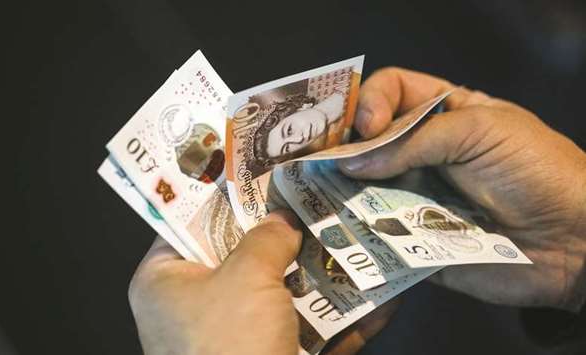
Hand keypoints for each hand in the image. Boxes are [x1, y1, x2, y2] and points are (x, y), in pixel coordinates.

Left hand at [128, 210, 399, 354]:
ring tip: (351, 230)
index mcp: (166, 278)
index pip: (191, 219)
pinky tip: (373, 291)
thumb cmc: (229, 346)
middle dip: (282, 228)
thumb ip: (265, 238)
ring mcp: (235, 334)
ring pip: (279, 288)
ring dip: (317, 268)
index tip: (262, 165)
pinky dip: (335, 314)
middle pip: (241, 251)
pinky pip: (303, 326)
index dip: (227, 191)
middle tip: (314, 192)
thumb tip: (284, 220)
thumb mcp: (244, 278)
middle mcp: (195, 304)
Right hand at [338, 67, 585, 310]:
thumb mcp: (481, 131)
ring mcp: (412, 194)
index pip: (389, 90)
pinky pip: (375, 230)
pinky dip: (353, 230)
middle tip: (316, 163)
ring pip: (361, 186)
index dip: (369, 101)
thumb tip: (347, 162)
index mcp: (440, 112)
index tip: (366, 127)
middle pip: (365, 140)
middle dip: (339, 147)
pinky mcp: (412, 237)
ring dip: (337, 190)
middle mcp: (419, 152)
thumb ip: (414, 141)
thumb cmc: (534, 170)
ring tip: (314, 197)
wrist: (574, 242)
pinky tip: (332, 230)